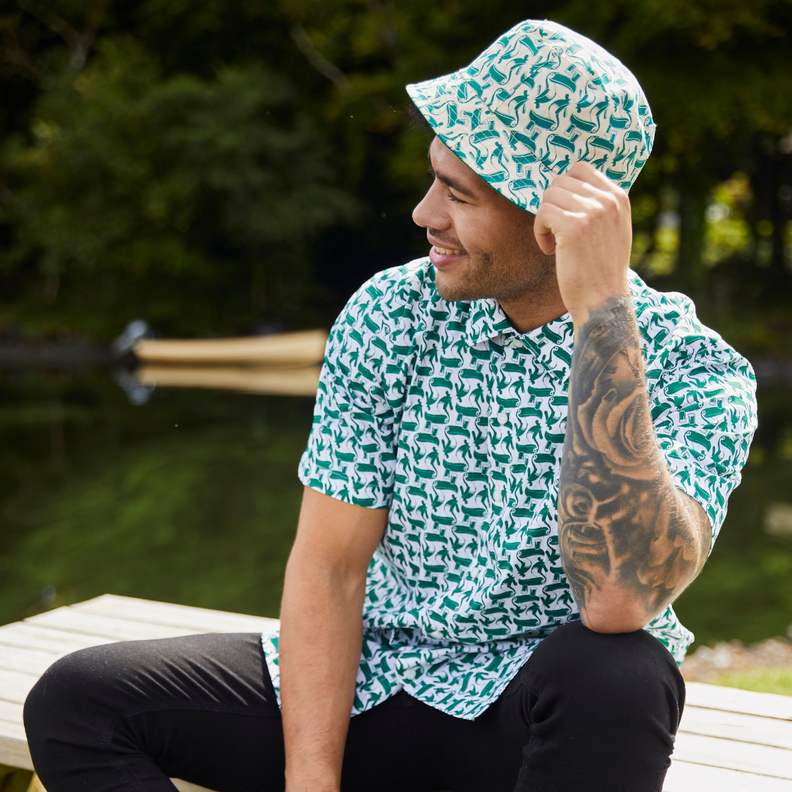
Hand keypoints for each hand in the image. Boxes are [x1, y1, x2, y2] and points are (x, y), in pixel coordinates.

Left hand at [534, 162, 632, 322]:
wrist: (603, 301)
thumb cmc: (601, 270)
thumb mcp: (612, 230)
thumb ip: (599, 205)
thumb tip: (568, 184)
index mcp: (619, 197)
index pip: (581, 169)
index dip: (565, 191)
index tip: (565, 217)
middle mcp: (608, 200)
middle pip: (560, 181)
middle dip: (552, 206)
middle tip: (557, 233)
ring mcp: (592, 211)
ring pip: (549, 195)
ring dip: (545, 220)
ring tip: (554, 244)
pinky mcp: (573, 226)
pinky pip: (542, 212)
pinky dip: (539, 231)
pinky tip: (549, 250)